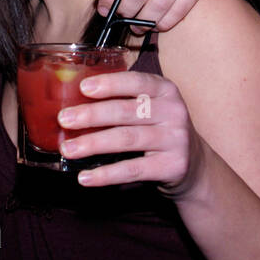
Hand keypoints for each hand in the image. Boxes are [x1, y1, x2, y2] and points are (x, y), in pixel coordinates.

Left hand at [57, 71, 203, 194]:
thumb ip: (124, 100)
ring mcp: (175, 140)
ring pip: (127, 139)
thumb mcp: (152, 107)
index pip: (137, 82)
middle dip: (92, 115)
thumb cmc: (160, 130)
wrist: (194, 165)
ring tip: (68, 149)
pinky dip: (106, 174)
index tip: (84, 88)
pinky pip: (132, 169)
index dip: (110, 84)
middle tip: (65, 119)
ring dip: (93, 144)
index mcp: (166, 90)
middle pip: (126, 112)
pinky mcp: (172, 166)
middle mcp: (173, 112)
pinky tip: (85, 177)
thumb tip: (76, 101)